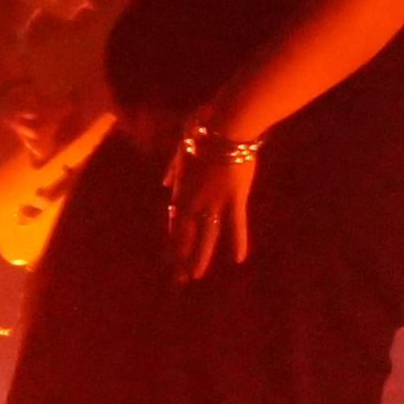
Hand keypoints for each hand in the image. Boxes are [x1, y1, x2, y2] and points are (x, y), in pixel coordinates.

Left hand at [165, 116, 260, 281]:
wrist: (225, 125)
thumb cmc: (203, 129)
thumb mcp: (180, 147)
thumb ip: (173, 168)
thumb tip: (164, 182)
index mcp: (181, 188)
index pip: (174, 220)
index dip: (174, 239)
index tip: (172, 257)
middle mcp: (193, 200)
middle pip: (185, 233)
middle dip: (181, 256)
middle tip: (179, 278)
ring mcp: (214, 201)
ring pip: (206, 234)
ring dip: (201, 256)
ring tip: (197, 275)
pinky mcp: (235, 198)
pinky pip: (236, 223)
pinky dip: (238, 241)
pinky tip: (239, 258)